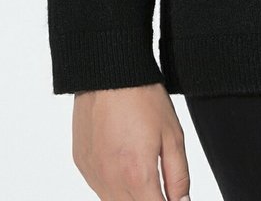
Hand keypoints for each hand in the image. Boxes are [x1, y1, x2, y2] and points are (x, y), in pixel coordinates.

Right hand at [71, 82, 190, 199]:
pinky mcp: (82, 164)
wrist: (109, 73)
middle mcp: (110, 181)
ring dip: (132, 196)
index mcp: (137, 176)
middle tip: (160, 184)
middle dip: (150, 199)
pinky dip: (113, 184)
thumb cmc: (143, 98)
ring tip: (142, 167)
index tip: (174, 198)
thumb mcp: (173, 135)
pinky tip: (123, 162)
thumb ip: (178, 176)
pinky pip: (99, 187)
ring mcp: (93, 174)